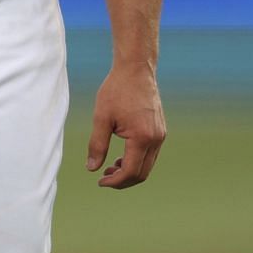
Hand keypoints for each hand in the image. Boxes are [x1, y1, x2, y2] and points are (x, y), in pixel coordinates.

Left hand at [86, 64, 164, 188]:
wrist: (136, 70)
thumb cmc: (116, 91)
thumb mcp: (102, 118)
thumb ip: (97, 145)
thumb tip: (92, 169)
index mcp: (142, 138)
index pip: (131, 171)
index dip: (115, 181)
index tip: (100, 182)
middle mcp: (156, 139)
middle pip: (142, 173)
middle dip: (123, 180)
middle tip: (103, 178)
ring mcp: (161, 135)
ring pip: (148, 165)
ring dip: (130, 171)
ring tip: (110, 168)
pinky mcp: (160, 131)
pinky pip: (150, 154)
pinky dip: (137, 160)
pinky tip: (121, 156)